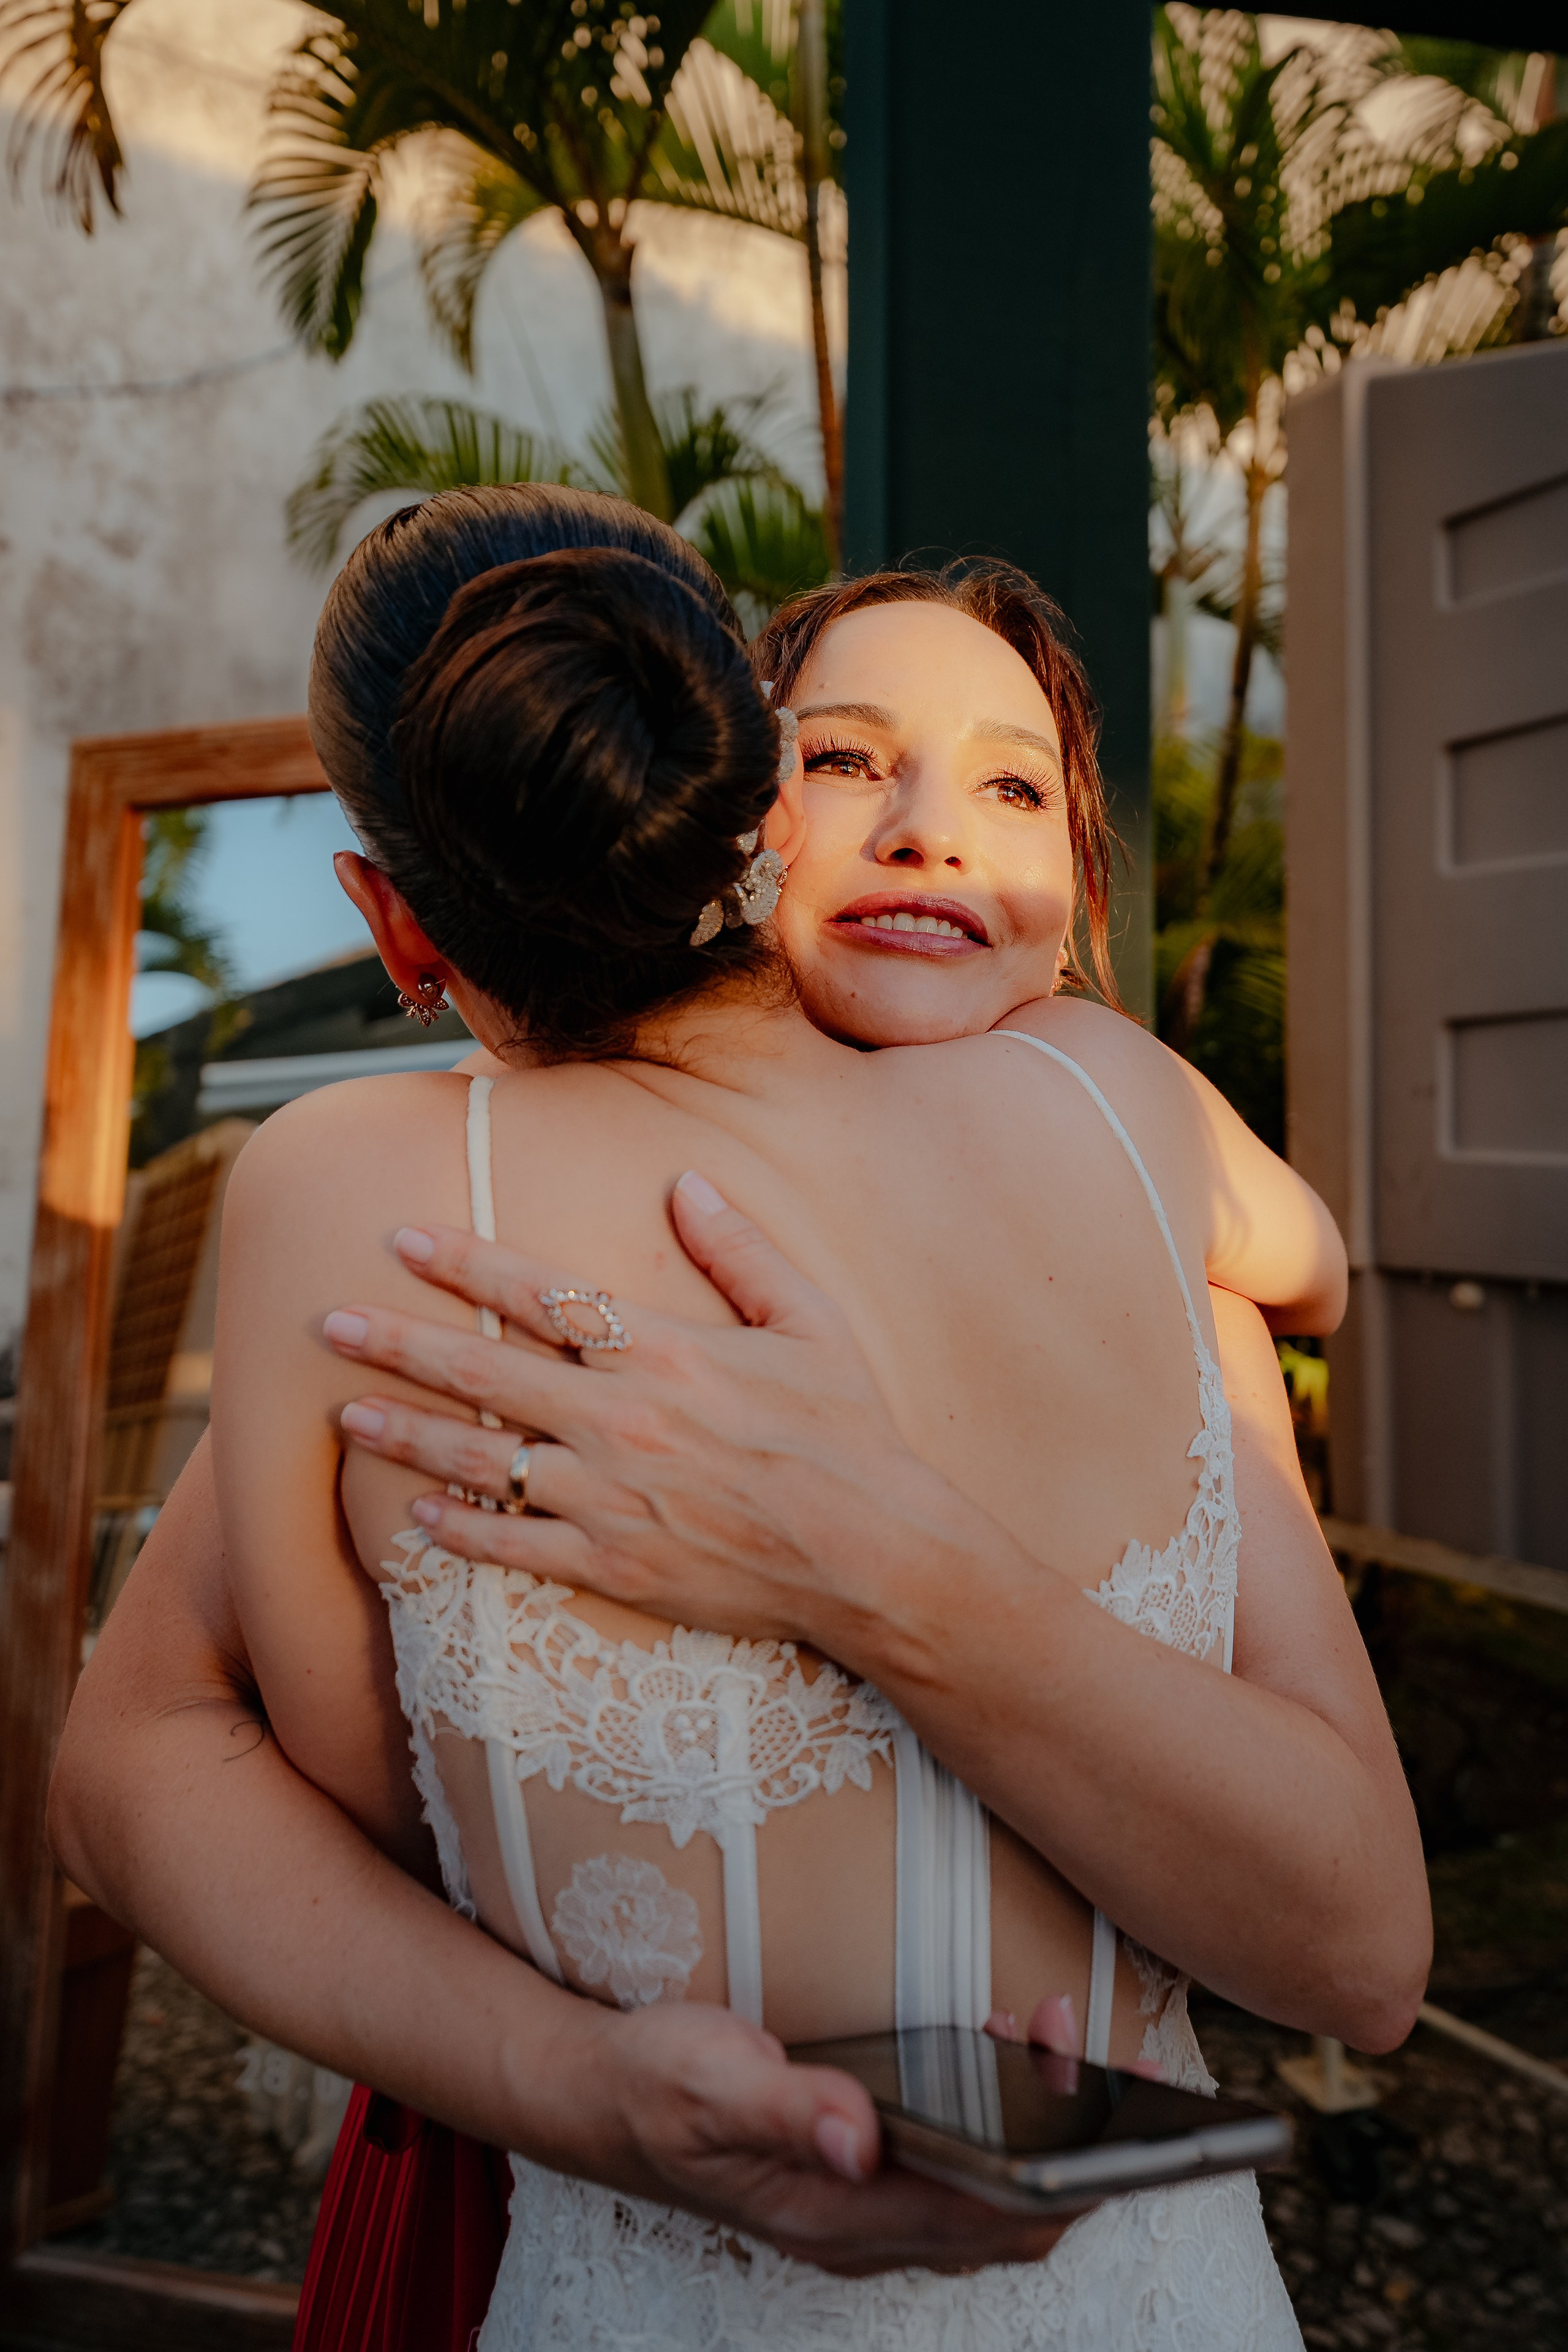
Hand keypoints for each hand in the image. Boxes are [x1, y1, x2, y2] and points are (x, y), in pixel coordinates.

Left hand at [325, 1172, 955, 1654]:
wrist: (877, 1555)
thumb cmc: (850, 1434)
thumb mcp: (811, 1322)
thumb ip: (743, 1250)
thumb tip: (687, 1182)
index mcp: (664, 1351)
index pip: (539, 1293)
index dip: (463, 1262)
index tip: (403, 1238)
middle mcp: (622, 1420)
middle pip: (484, 1372)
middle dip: (398, 1341)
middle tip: (329, 1322)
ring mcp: (612, 1499)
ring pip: (481, 1460)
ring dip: (404, 1436)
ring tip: (343, 1415)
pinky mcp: (615, 1567)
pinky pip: (516, 1548)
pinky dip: (459, 1532)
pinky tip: (412, 1518)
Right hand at [586, 2000, 1072, 2276]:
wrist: (601, 2094)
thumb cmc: (654, 2086)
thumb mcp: (706, 2083)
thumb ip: (784, 2110)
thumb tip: (860, 2134)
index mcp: (833, 2214)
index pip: (979, 2220)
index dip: (1054, 2179)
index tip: (1100, 2115)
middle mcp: (861, 2226)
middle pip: (1006, 2220)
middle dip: (1071, 2147)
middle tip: (1097, 2047)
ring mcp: (864, 2206)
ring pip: (989, 2195)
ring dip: (1041, 2127)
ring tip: (1056, 2027)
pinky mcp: (861, 2174)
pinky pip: (958, 2167)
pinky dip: (1001, 2117)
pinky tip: (1002, 2045)